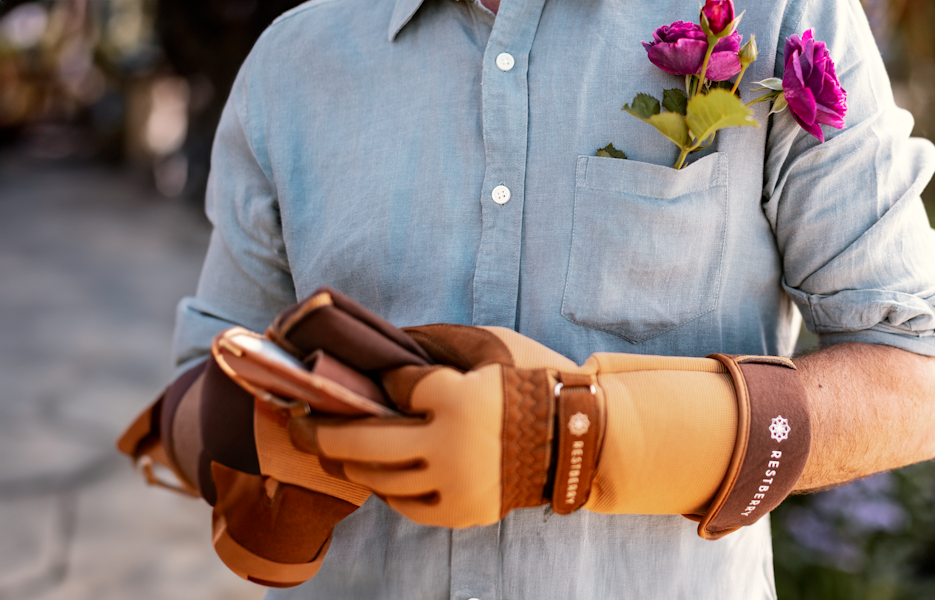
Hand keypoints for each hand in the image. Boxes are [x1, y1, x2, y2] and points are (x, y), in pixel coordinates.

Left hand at [289, 324, 814, 538]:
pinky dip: (386, 487)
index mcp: (456, 399)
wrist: (581, 437)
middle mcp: (449, 447)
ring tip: (332, 447)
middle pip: (360, 442)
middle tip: (297, 420)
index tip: (361, 377)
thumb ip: (436, 342)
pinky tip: (379, 470)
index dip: (376, 380)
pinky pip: (405, 504)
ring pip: (377, 478)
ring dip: (347, 460)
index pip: (391, 387)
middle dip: (319, 430)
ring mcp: (454, 485)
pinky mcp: (462, 511)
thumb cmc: (533, 382)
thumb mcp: (490, 345)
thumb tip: (382, 343)